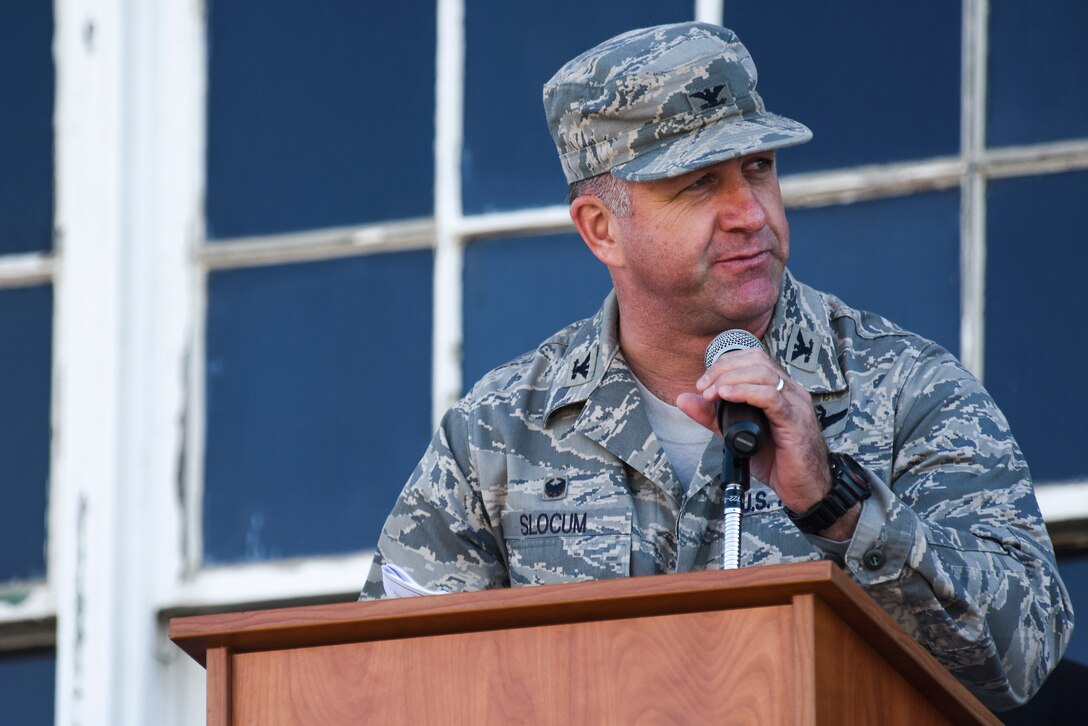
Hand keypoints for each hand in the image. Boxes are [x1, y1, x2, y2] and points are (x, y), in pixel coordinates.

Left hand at [676, 348, 859, 539]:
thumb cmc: (776, 460)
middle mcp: (789, 390)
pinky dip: (745, 392)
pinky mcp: (795, 420)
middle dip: (723, 369)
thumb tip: (683, 399)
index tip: (702, 384)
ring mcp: (795, 403)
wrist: (804, 488)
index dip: (724, 364)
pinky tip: (727, 397)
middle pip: (756, 359)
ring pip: (762, 373)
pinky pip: (771, 396)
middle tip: (703, 388)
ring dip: (730, 379)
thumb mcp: (736, 433)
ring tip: (711, 394)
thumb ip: (711, 416)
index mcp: (778, 389)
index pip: (752, 358)